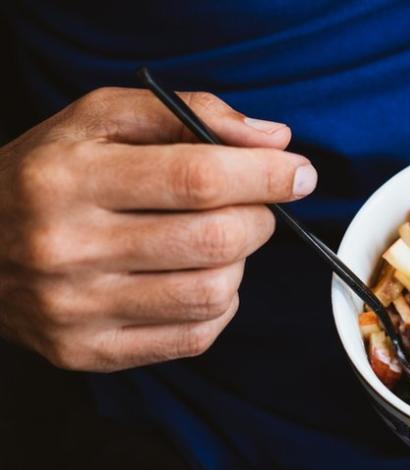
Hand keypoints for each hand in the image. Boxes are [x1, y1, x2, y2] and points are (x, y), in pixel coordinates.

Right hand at [0, 87, 316, 371]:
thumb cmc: (48, 173)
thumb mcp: (98, 118)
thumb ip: (186, 114)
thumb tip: (272, 140)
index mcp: (69, 177)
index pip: (198, 177)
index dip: (265, 175)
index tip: (297, 172)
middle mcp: (68, 247)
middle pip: (215, 240)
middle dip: (259, 218)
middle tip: (254, 205)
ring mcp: (77, 308)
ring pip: (213, 292)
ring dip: (239, 263)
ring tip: (216, 241)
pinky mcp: (89, 351)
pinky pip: (196, 336)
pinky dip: (219, 305)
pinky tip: (197, 278)